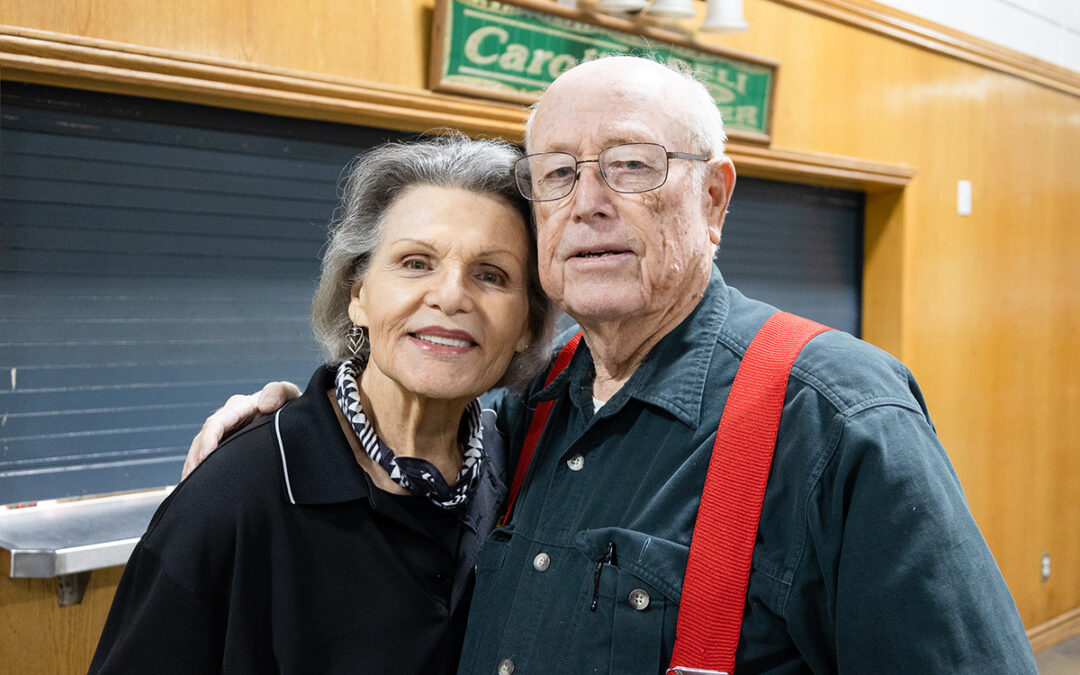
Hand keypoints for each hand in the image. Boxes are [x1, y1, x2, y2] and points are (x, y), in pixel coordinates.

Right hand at [181, 381, 301, 479]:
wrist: (295, 417)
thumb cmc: (291, 405)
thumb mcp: (289, 394)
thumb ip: (278, 392)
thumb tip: (265, 405)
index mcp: (239, 407)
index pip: (217, 422)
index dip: (209, 438)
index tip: (205, 456)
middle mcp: (227, 420)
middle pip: (203, 439)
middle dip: (196, 458)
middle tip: (192, 478)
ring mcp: (225, 434)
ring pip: (201, 450)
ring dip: (193, 467)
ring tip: (189, 485)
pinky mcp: (226, 447)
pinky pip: (208, 458)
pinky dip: (199, 471)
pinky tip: (195, 487)